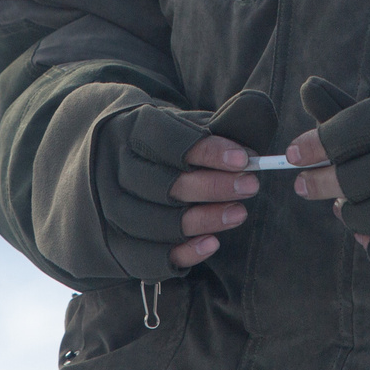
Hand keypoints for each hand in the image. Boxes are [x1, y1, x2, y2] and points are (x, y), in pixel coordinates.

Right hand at [91, 100, 264, 277]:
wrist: (117, 166)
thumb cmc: (165, 143)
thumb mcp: (187, 120)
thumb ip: (221, 119)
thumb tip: (258, 112)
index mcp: (129, 131)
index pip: (167, 140)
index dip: (206, 151)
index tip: (243, 159)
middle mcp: (113, 170)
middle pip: (163, 184)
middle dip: (212, 187)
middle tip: (250, 186)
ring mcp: (110, 209)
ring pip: (155, 222)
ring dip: (203, 220)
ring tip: (239, 213)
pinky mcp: (116, 244)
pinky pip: (147, 257)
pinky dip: (182, 252)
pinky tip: (212, 243)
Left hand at [289, 76, 369, 267]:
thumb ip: (355, 112)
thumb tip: (307, 87)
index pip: (349, 130)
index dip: (315, 144)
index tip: (293, 156)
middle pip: (352, 178)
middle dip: (320, 184)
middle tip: (307, 187)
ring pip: (365, 217)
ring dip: (348, 215)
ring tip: (347, 208)